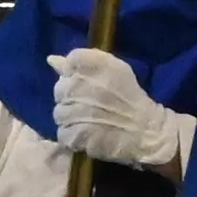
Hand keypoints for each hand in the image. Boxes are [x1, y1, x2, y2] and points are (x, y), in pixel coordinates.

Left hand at [48, 46, 193, 173]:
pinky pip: (63, 133)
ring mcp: (75, 111)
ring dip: (71, 117)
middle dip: (72, 96)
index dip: (76, 74)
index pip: (70, 62)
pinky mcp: (74, 134)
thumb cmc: (130, 97)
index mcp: (92, 64)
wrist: (145, 130)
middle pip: (60, 88)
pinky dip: (73, 135)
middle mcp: (79, 84)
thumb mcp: (113, 70)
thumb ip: (82, 62)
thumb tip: (51, 60)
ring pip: (59, 112)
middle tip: (90, 105)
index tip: (89, 84)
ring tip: (89, 121)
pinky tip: (87, 134)